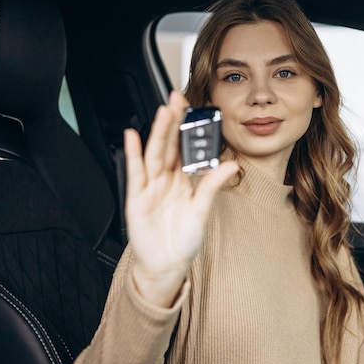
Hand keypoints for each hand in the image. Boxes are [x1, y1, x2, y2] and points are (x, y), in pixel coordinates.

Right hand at [124, 91, 237, 306]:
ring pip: (155, 153)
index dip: (188, 128)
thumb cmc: (184, 240)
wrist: (166, 264)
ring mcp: (150, 186)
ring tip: (162, 112)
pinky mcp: (137, 197)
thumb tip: (231, 166)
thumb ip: (212, 186)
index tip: (194, 108)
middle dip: (172, 121)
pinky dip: (132, 153)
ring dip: (157, 132)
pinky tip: (132, 136)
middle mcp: (166, 179)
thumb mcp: (202, 210)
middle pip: (169, 144)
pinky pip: (135, 171)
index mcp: (184, 179)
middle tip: (176, 99)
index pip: (186, 148)